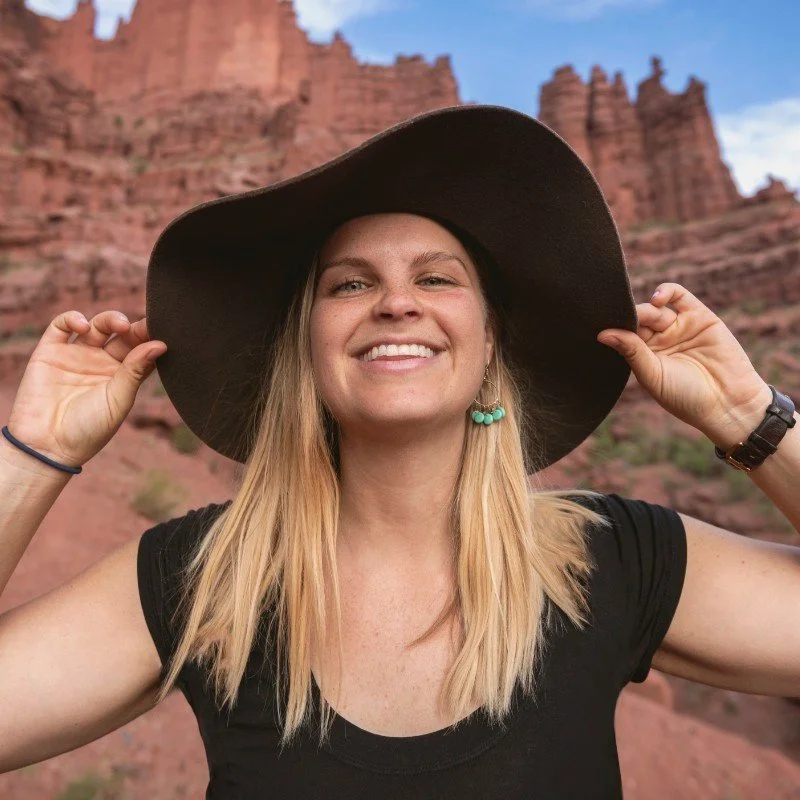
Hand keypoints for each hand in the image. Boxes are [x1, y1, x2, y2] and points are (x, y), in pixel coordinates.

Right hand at [5, 310, 167, 468]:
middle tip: (143, 326)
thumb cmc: (89, 429)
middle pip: (121, 335)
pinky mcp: (50, 352)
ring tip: (119, 325)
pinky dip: (72, 319)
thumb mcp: (118, 399)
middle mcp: (101, 362)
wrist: (47, 446)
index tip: (161, 330)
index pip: (140, 349)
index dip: (149, 338)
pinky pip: (61, 327)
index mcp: (122, 375)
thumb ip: (136, 370)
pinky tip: (84, 326)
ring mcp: (76, 355)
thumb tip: (161, 344)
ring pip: (96, 326)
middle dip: (133, 327)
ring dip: (109, 319)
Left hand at [597, 283, 770, 445]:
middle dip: (630, 317)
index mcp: (643, 355)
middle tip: (623, 319)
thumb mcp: (653, 375)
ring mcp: (678, 326)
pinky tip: (657, 299)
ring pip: (655, 307)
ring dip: (646, 308)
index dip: (614, 327)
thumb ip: (631, 351)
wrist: (728, 402)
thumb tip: (602, 334)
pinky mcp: (699, 316)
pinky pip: (679, 296)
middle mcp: (659, 339)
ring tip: (643, 316)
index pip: (623, 334)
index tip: (599, 324)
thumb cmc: (686, 396)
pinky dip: (666, 292)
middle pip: (637, 319)